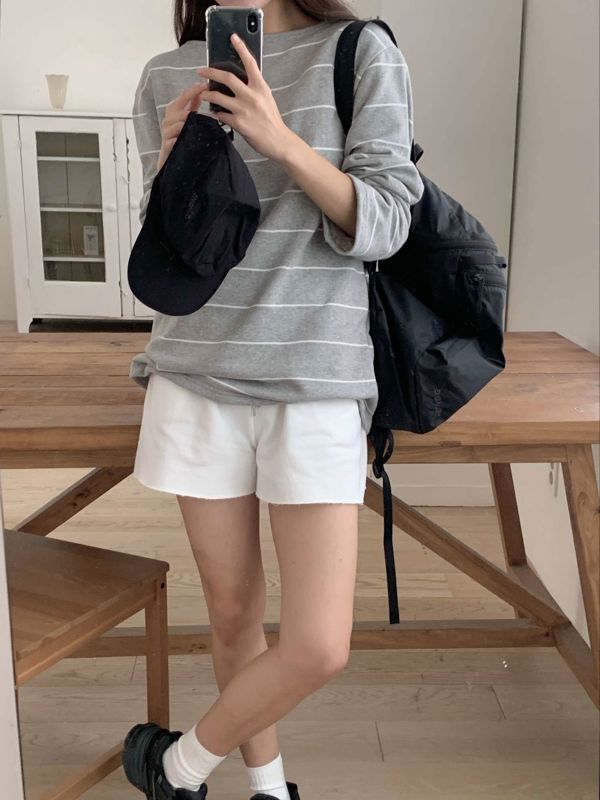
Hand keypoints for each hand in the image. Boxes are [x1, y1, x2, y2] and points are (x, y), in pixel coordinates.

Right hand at [158, 83, 206, 170]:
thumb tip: (203, 90)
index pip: (184, 96)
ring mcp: (166, 133)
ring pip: (173, 125)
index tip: (205, 86)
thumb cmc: (180, 135)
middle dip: (188, 109)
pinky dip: (174, 141)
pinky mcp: (166, 147)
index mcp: (175, 110)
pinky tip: (180, 140)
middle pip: (176, 109)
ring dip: (183, 125)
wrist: (171, 158)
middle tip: (199, 111)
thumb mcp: (188, 118)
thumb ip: (193, 104)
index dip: (194, 90)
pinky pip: (169, 142)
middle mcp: (169, 120)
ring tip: (192, 125)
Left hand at [196, 32, 292, 161]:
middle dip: (210, 72)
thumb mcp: (267, 98)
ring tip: (203, 94)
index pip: (250, 62)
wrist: (278, 141)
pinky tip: (216, 113)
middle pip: (227, 77)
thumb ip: (255, 88)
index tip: (233, 37)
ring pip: (218, 97)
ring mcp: (244, 110)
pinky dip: (217, 113)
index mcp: (260, 87)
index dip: (241, 48)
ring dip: (208, 94)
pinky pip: (221, 115)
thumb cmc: (272, 120)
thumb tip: (242, 80)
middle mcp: (252, 96)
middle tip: (201, 71)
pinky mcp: (239, 123)